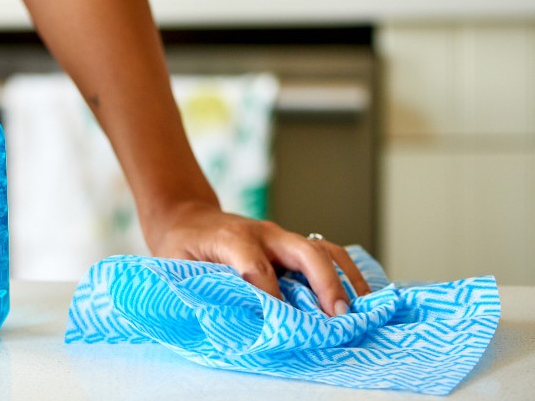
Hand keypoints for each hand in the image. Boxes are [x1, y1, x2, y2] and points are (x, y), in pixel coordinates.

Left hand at [147, 199, 371, 315]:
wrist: (187, 217)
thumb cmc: (182, 245)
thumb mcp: (179, 265)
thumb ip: (203, 285)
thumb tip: (231, 319)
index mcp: (231, 237)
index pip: (255, 264)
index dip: (269, 293)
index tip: (282, 322)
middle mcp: (263, 233)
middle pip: (304, 251)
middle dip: (324, 283)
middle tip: (338, 317)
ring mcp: (281, 237)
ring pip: (323, 250)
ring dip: (345, 278)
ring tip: (361, 310)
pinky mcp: (291, 246)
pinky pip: (326, 254)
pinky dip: (346, 273)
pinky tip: (360, 297)